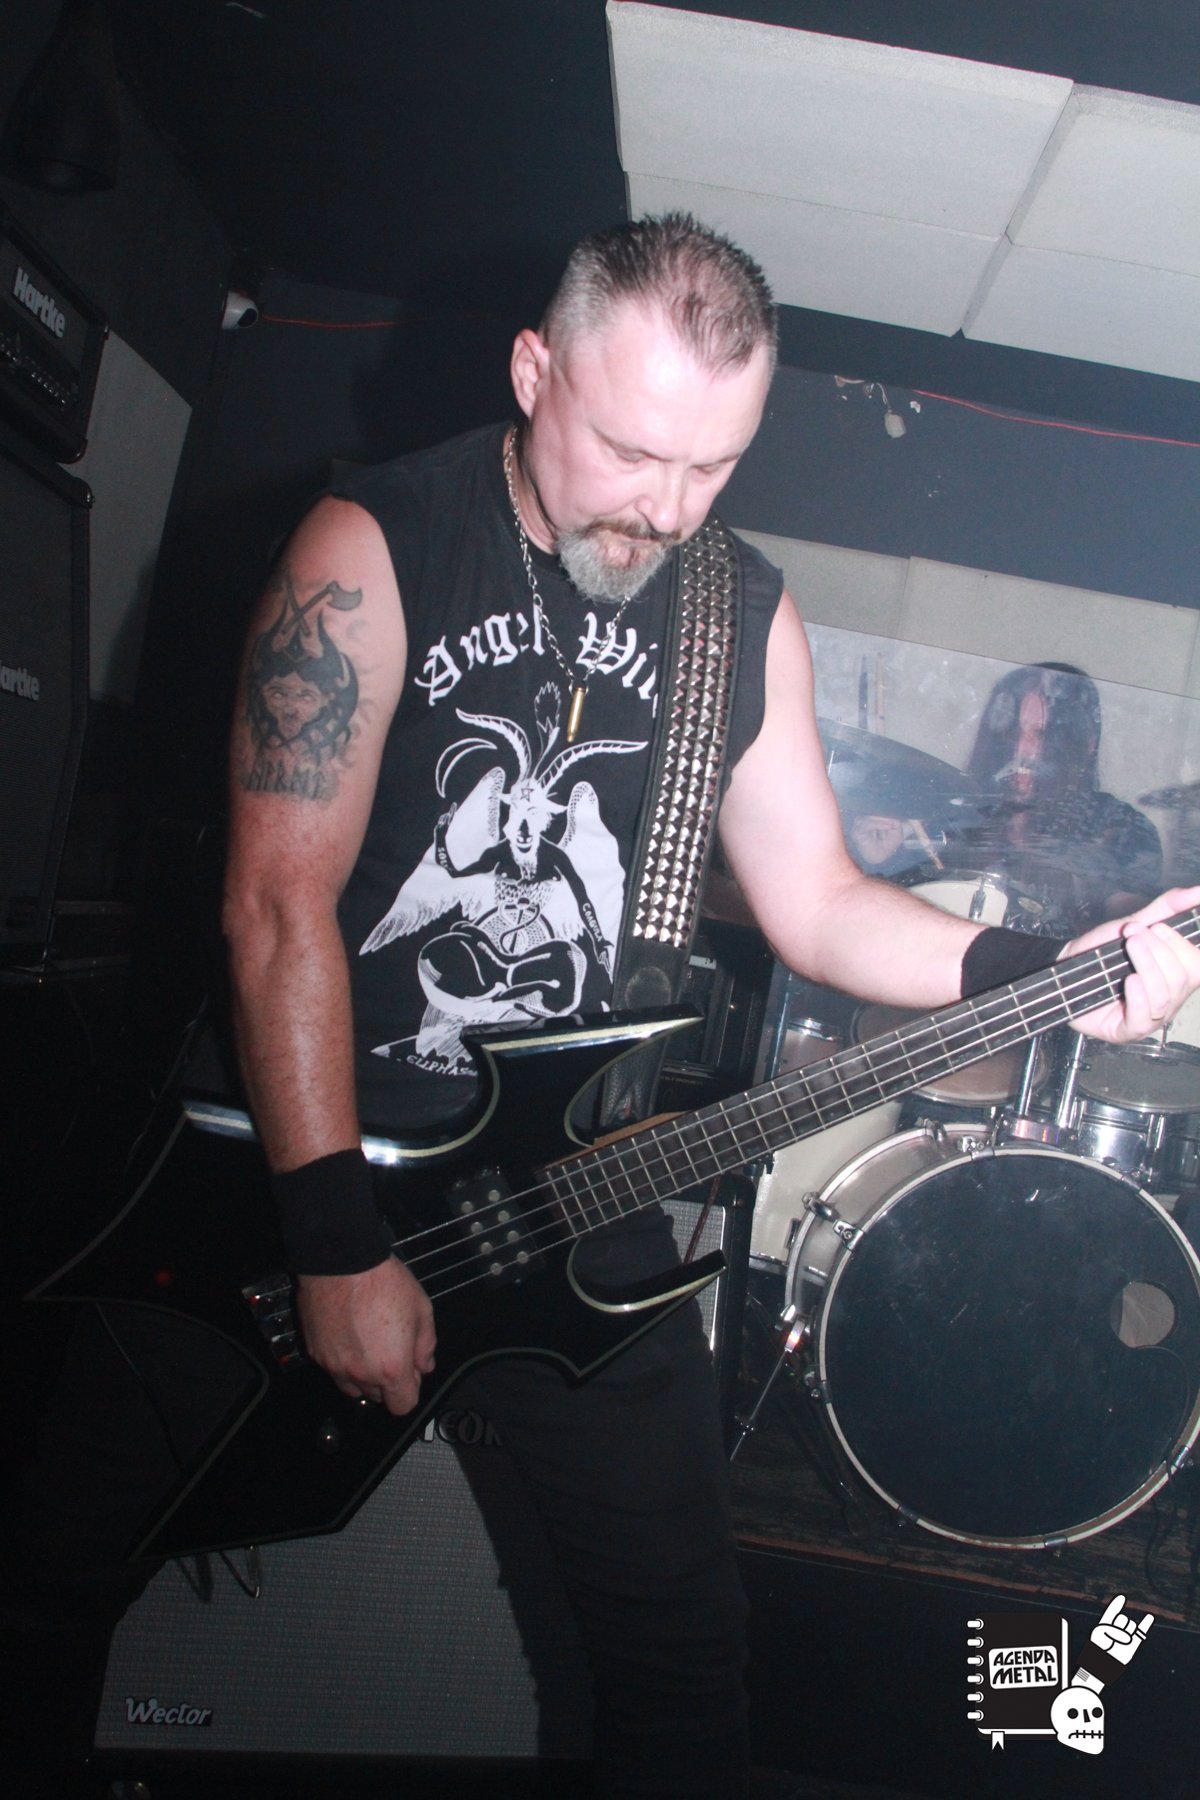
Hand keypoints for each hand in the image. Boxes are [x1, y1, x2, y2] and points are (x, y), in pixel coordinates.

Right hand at [295, 1255, 435, 1415]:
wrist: (340, 1262)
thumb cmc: (385, 1282)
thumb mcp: (421, 1308)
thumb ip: (426, 1344)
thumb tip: (424, 1366)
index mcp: (391, 1369)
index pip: (402, 1406)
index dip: (409, 1391)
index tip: (409, 1371)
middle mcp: (360, 1375)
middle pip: (377, 1398)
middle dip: (387, 1382)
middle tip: (389, 1350)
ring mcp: (333, 1366)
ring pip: (352, 1388)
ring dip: (362, 1376)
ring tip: (366, 1345)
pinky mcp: (315, 1354)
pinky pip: (332, 1369)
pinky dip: (342, 1360)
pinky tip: (347, 1334)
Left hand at [1064, 886, 1199, 1043]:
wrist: (1064, 970)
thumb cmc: (1101, 952)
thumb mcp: (1135, 924)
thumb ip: (1167, 908)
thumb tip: (1198, 890)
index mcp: (1176, 976)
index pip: (1198, 966)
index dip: (1182, 946)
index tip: (1157, 927)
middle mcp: (1169, 999)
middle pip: (1181, 979)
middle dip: (1158, 951)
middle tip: (1133, 935)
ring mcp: (1151, 1018)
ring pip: (1164, 996)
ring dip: (1147, 966)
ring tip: (1128, 947)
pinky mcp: (1129, 1031)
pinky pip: (1145, 1018)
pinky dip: (1139, 996)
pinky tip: (1130, 980)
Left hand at [1090, 1593, 1152, 1664]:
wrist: (1104, 1665)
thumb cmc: (1099, 1650)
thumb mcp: (1100, 1635)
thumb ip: (1112, 1627)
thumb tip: (1125, 1625)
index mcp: (1105, 1624)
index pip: (1112, 1612)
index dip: (1116, 1605)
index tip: (1122, 1598)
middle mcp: (1116, 1628)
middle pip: (1123, 1618)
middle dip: (1119, 1626)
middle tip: (1112, 1638)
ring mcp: (1125, 1635)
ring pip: (1131, 1625)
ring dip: (1127, 1632)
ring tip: (1120, 1642)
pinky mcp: (1133, 1643)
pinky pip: (1141, 1631)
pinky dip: (1145, 1624)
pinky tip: (1150, 1617)